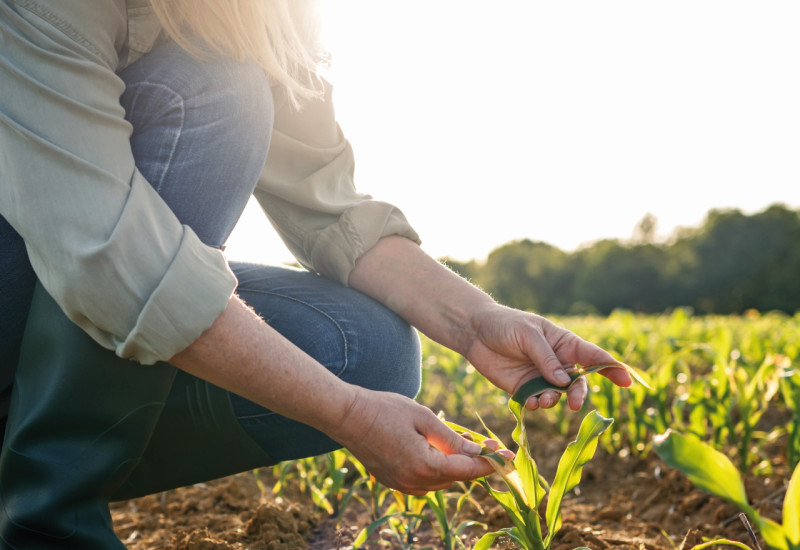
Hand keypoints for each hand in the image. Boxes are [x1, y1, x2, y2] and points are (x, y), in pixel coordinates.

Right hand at [330, 387, 506, 494]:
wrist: (345, 416)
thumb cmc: (384, 410)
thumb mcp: (423, 417)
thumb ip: (451, 438)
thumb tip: (476, 452)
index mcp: (425, 465)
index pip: (467, 471)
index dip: (490, 464)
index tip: (507, 459)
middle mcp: (413, 482)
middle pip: (455, 479)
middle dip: (471, 463)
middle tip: (485, 444)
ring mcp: (400, 484)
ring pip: (439, 482)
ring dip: (452, 466)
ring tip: (460, 443)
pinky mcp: (391, 481)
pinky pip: (422, 481)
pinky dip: (434, 469)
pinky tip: (435, 449)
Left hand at [465, 304, 631, 410]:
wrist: (475, 332)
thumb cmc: (506, 325)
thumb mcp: (527, 335)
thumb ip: (545, 358)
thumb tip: (563, 381)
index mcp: (564, 343)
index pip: (594, 356)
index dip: (612, 368)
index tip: (627, 381)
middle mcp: (557, 363)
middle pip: (578, 383)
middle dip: (579, 395)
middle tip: (574, 405)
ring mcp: (541, 377)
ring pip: (558, 396)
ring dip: (554, 401)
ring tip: (542, 399)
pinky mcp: (524, 389)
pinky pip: (537, 402)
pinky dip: (537, 405)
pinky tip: (529, 402)